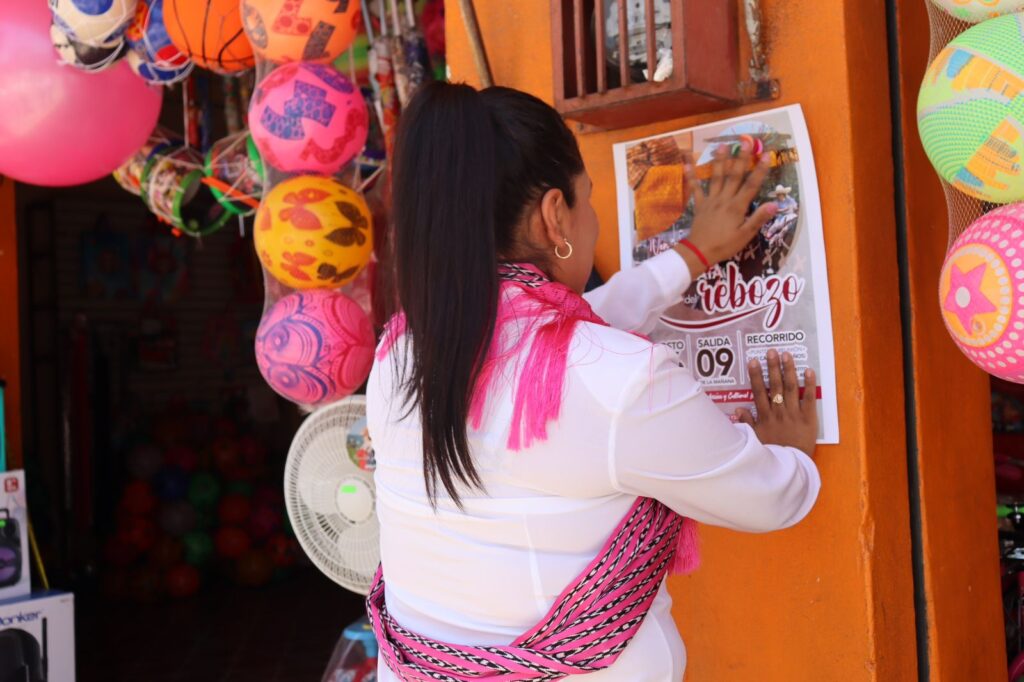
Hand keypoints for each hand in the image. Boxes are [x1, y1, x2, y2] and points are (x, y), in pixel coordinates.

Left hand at [674, 144, 777, 276]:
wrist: (699, 252)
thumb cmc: (725, 245)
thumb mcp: (745, 235)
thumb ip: (758, 218)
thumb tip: (774, 204)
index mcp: (737, 206)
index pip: (751, 185)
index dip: (760, 169)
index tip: (766, 154)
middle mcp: (724, 199)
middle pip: (734, 175)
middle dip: (741, 157)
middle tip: (745, 141)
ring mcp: (711, 200)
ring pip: (716, 177)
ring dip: (719, 161)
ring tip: (721, 145)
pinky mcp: (700, 205)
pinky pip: (695, 188)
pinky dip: (691, 176)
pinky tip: (687, 164)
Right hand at [736, 350, 817, 455]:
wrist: (791, 466)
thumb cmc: (771, 452)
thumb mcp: (755, 439)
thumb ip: (747, 423)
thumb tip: (737, 410)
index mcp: (765, 416)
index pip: (759, 392)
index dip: (756, 375)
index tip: (754, 361)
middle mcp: (779, 412)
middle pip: (776, 386)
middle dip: (773, 367)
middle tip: (772, 351)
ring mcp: (794, 414)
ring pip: (791, 388)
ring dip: (789, 370)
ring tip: (787, 355)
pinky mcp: (809, 418)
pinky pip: (810, 399)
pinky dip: (810, 385)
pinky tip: (809, 371)